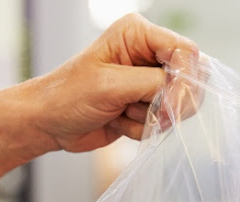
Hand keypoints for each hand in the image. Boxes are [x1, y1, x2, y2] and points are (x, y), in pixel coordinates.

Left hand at [26, 13, 198, 152]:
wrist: (48, 123)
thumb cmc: (67, 96)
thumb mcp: (110, 85)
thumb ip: (152, 84)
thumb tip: (184, 91)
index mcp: (138, 34)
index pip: (185, 52)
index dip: (185, 80)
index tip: (170, 105)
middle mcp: (148, 54)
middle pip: (190, 79)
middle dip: (168, 103)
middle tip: (139, 110)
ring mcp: (149, 81)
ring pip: (179, 105)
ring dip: (150, 117)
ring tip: (121, 112)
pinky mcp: (147, 105)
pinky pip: (164, 122)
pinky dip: (143, 129)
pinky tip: (118, 121)